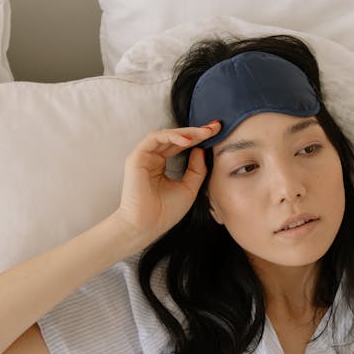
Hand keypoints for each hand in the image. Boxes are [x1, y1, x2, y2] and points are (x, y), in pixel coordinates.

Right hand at [114, 121, 219, 242]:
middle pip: (175, 138)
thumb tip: (201, 149)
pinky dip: (171, 137)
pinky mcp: (137, 157)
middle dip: (196, 131)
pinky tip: (187, 140)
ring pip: (166, 135)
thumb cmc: (165, 212)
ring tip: (203, 133)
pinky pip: (154, 139)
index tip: (216, 133)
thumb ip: (196, 169)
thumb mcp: (189, 188)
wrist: (148, 226)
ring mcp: (144, 157)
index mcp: (162, 165)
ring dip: (186, 132)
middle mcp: (153, 159)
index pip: (181, 146)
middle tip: (214, 127)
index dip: (198, 138)